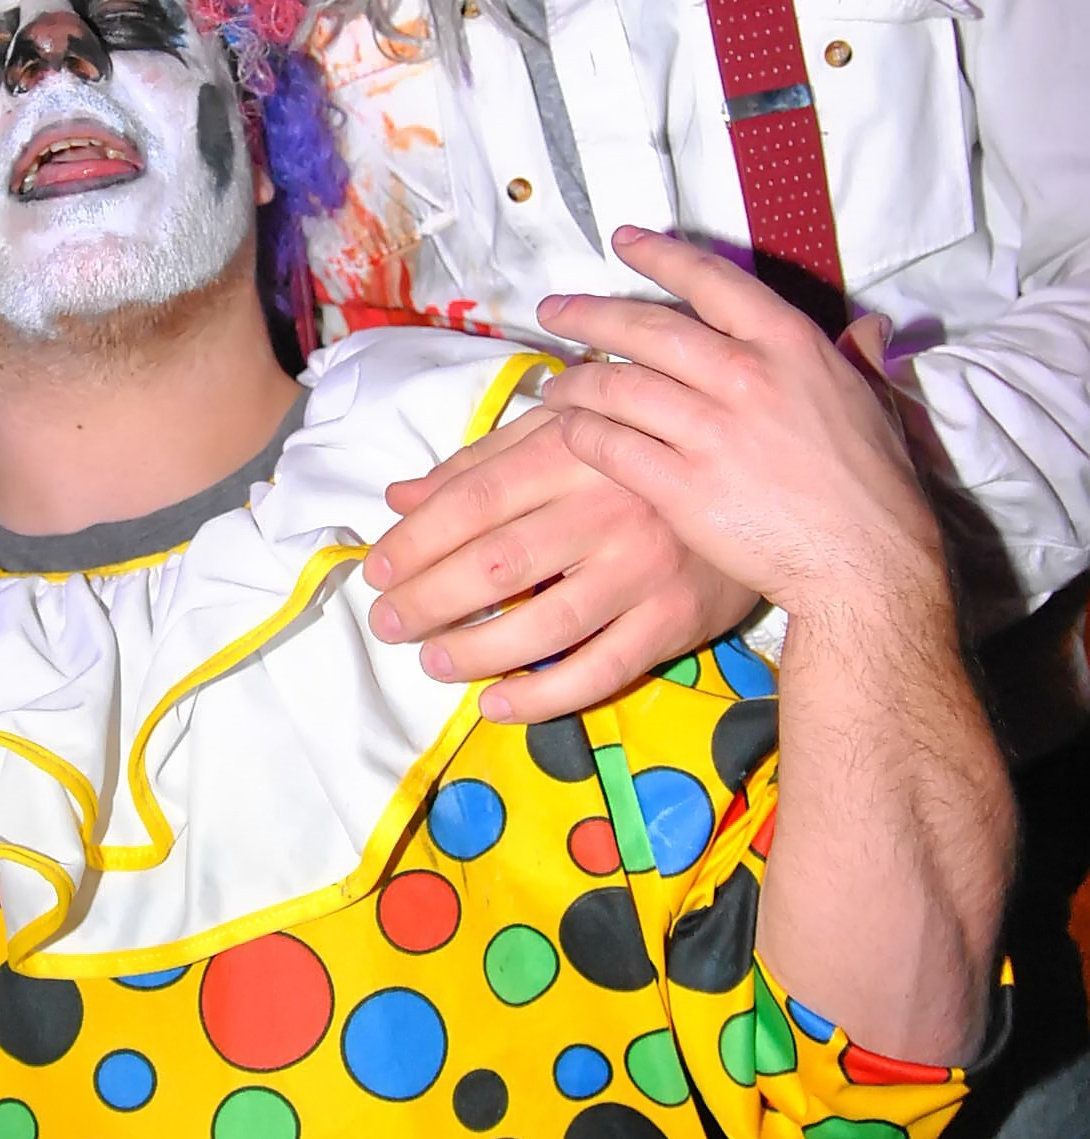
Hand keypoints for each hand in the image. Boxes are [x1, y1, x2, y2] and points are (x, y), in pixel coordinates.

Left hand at [364, 405, 756, 722]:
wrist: (762, 484)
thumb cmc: (641, 456)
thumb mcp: (565, 434)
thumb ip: (482, 464)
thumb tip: (399, 498)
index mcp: (574, 451)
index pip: (474, 501)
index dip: (416, 541)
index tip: (376, 570)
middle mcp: (608, 508)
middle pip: (497, 563)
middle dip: (428, 600)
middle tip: (389, 624)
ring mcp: (645, 568)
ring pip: (544, 624)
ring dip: (475, 651)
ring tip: (432, 662)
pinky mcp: (676, 619)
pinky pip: (602, 669)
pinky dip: (544, 696)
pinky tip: (496, 704)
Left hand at [535, 228, 946, 628]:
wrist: (864, 560)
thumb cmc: (872, 483)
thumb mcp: (872, 401)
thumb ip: (859, 358)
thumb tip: (871, 328)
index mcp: (788, 344)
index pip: (710, 280)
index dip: (660, 255)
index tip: (624, 242)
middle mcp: (743, 375)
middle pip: (646, 328)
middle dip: (589, 314)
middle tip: (552, 311)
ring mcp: (710, 431)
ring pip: (618, 386)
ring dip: (575, 381)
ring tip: (555, 382)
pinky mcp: (683, 486)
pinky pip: (612, 447)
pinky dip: (581, 434)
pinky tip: (567, 431)